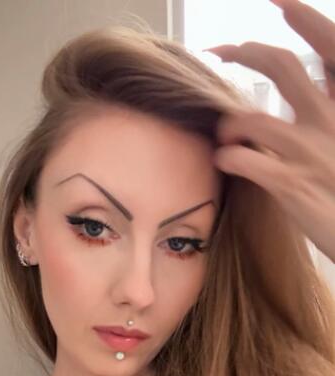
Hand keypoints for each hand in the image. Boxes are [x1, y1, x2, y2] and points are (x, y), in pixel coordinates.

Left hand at [205, 0, 334, 263]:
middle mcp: (332, 122)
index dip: (306, 17)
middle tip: (224, 52)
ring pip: (252, 118)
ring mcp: (310, 153)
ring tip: (224, 133)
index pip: (332, 47)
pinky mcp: (291, 186)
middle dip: (246, 53)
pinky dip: (227, 156)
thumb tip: (303, 93)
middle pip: (282, 67)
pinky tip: (225, 161)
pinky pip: (244, 160)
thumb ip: (327, 112)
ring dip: (229, 121)